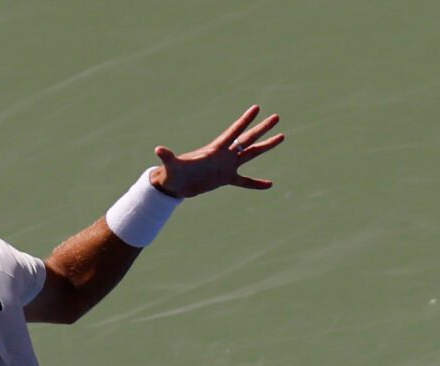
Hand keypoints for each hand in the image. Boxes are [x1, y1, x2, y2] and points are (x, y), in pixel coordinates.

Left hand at [151, 104, 285, 197]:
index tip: (257, 108)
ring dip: (266, 146)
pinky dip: (256, 183)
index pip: (233, 131)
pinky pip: (244, 181)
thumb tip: (158, 150)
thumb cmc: (172, 173)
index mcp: (215, 149)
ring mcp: (226, 166)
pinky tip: (270, 184)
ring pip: (250, 154)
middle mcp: (224, 154)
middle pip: (247, 139)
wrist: (175, 185)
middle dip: (262, 128)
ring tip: (282, 136)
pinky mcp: (225, 179)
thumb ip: (168, 157)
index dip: (245, 120)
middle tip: (276, 117)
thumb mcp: (172, 165)